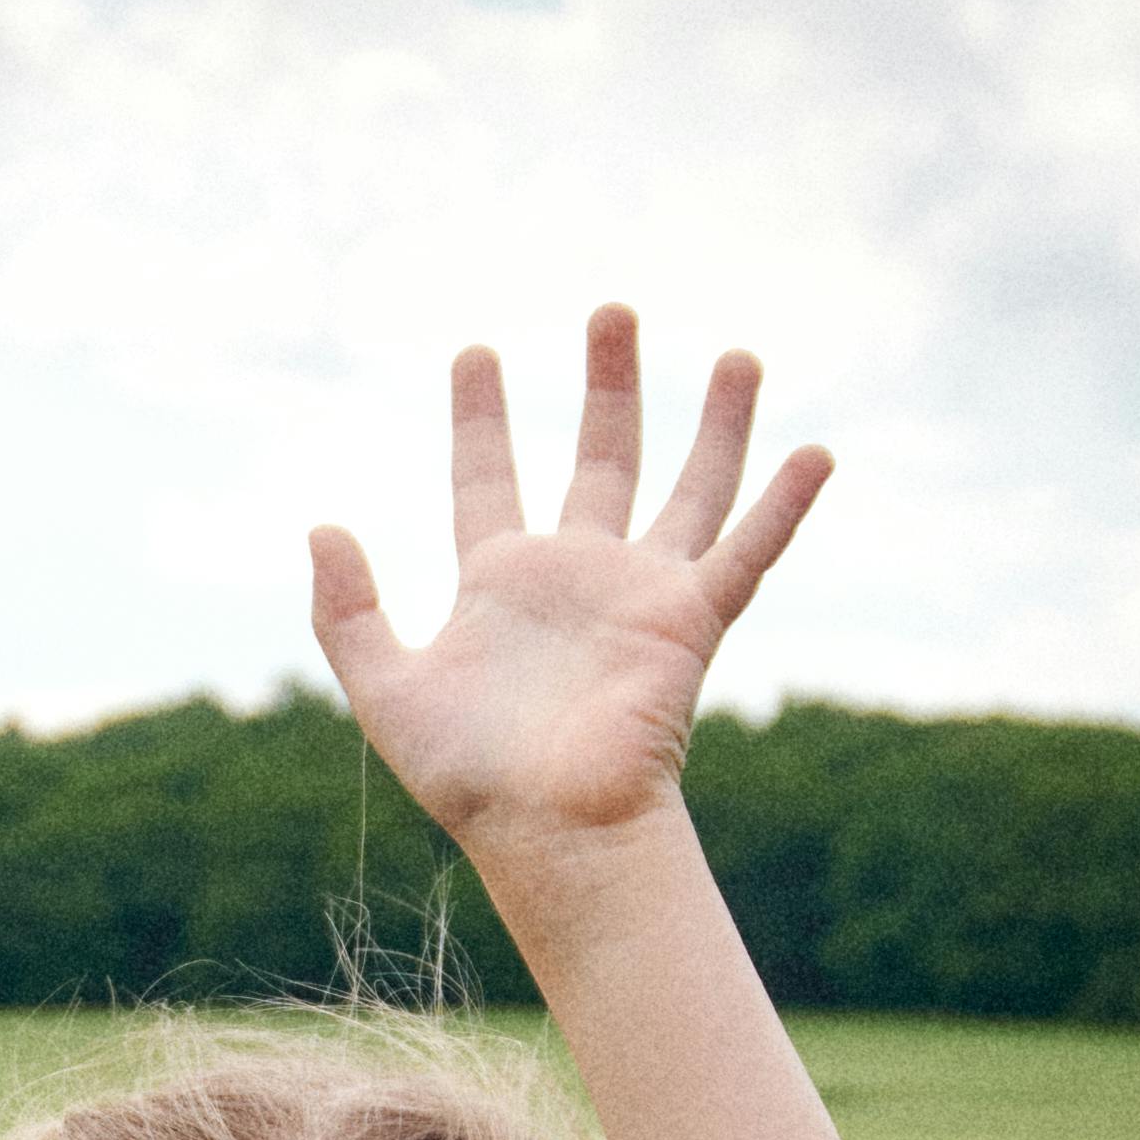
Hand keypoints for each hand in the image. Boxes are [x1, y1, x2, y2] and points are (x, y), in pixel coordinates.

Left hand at [308, 307, 829, 868]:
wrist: (550, 829)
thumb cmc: (468, 778)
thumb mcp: (384, 689)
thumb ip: (346, 611)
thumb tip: (323, 525)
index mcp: (502, 583)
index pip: (489, 476)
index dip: (481, 415)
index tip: (474, 351)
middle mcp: (578, 576)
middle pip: (601, 456)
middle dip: (609, 383)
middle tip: (613, 310)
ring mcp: (640, 595)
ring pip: (689, 488)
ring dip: (716, 422)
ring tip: (738, 354)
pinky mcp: (691, 622)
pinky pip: (746, 553)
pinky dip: (783, 505)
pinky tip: (816, 452)